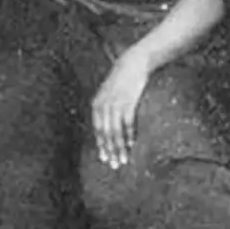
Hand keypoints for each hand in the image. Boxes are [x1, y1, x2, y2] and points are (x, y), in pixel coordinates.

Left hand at [92, 48, 152, 168]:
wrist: (132, 64)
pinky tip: (132, 144)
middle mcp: (103, 106)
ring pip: (115, 131)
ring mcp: (114, 104)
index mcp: (97, 105)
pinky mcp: (127, 101)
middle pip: (105, 133)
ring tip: (124, 160)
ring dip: (119, 147)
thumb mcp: (110, 94)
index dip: (102, 145)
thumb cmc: (122, 81)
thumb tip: (111, 127)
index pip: (98, 130)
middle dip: (110, 150)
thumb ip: (108, 109)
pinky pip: (127, 122)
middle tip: (115, 165)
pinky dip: (129, 134)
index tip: (106, 159)